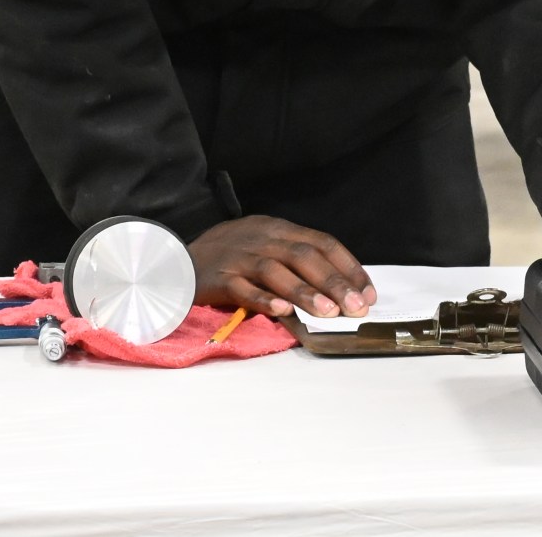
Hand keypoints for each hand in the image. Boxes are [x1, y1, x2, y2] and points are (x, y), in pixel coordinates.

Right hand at [188, 215, 375, 318]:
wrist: (174, 261)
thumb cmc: (228, 258)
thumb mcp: (263, 246)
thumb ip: (294, 259)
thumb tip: (339, 286)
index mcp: (276, 228)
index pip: (320, 241)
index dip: (347, 266)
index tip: (367, 292)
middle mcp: (260, 238)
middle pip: (303, 255)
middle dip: (334, 281)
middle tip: (356, 307)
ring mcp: (238, 257)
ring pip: (277, 271)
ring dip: (306, 292)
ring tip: (330, 313)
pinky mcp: (218, 278)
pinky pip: (244, 288)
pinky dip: (265, 299)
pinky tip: (283, 311)